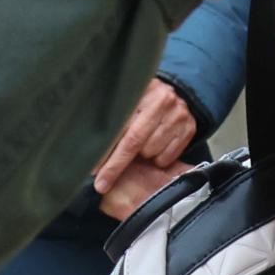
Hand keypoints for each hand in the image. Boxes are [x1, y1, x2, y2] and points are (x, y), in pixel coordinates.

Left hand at [89, 80, 200, 220]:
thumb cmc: (143, 100)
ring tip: (142, 146)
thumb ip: (112, 116)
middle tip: (102, 184)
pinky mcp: (189, 128)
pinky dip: (158, 158)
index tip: (93, 170)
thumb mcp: (128, 100)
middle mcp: (161, 101)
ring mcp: (177, 114)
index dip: (105, 150)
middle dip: (116, 166)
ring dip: (142, 155)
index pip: (119, 125)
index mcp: (139, 91)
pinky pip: (167, 157)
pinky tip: (156, 146)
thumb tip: (85, 143)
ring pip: (151, 151)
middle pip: (134, 142)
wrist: (178, 92)